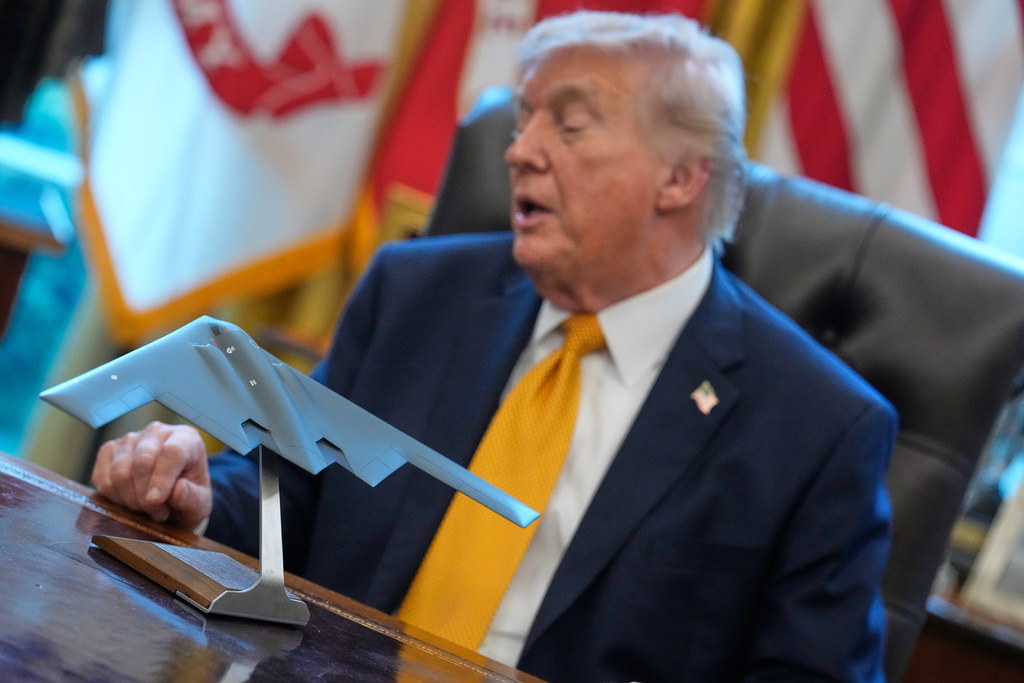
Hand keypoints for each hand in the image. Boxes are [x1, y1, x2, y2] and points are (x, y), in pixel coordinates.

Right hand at [92, 421, 211, 528]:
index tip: (157, 502)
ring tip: (146, 509)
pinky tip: (129, 502)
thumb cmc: (188, 496)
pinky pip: (102, 478)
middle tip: (157, 513)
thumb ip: (193, 499)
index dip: (162, 479)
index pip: (172, 452)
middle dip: (145, 497)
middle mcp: (157, 432)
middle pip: (142, 462)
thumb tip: (179, 490)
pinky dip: (114, 498)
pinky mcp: (109, 451)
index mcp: (186, 438)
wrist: (171, 496)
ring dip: (130, 500)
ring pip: (120, 472)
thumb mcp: (200, 504)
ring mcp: (130, 439)